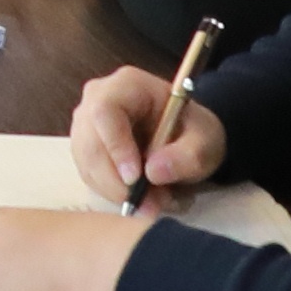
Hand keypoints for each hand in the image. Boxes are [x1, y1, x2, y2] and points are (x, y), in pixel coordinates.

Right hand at [71, 63, 229, 205]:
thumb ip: (188, 155)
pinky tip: (142, 197)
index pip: (106, 111)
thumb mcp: (206, 141)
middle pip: (91, 143)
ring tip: (155, 203)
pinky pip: (90, 176)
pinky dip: (114, 194)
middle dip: (118, 181)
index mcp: (127, 85)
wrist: (185, 137)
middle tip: (150, 205)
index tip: (135, 178)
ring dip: (118, 192)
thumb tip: (153, 173)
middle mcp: (96, 99)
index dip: (116, 146)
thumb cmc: (193, 130)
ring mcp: (86, 125)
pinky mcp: (84, 149)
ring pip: (88, 164)